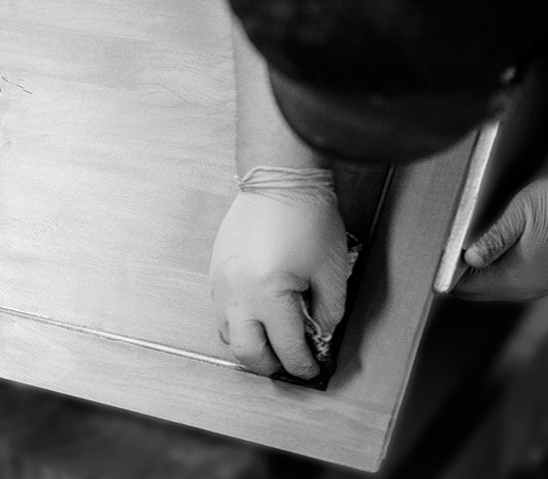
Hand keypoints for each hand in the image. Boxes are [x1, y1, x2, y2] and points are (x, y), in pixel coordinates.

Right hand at [209, 166, 352, 378]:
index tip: (313, 367)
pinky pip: (221, 311)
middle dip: (270, 365)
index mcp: (269, 294)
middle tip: (290, 362)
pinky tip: (258, 316)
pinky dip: (238, 323)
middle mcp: (238, 294)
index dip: (303, 364)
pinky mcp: (216, 272)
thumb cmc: (307, 217)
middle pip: (246, 353)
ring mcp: (221, 283)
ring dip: (249, 345)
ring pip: (226, 335)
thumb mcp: (331, 270)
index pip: (286, 347)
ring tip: (272, 342)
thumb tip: (319, 335)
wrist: (279, 180)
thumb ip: (328, 311)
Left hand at [456, 173, 547, 301]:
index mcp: (514, 278)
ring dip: (482, 272)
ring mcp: (542, 285)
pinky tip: (498, 249)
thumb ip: (491, 240)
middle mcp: (527, 289)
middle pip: (480, 291)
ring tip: (469, 247)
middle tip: (449, 250)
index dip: (447, 274)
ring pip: (499, 287)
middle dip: (462, 275)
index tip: (436, 257)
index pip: (466, 289)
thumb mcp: (520, 215)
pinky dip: (502, 270)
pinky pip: (518, 280)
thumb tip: (467, 259)